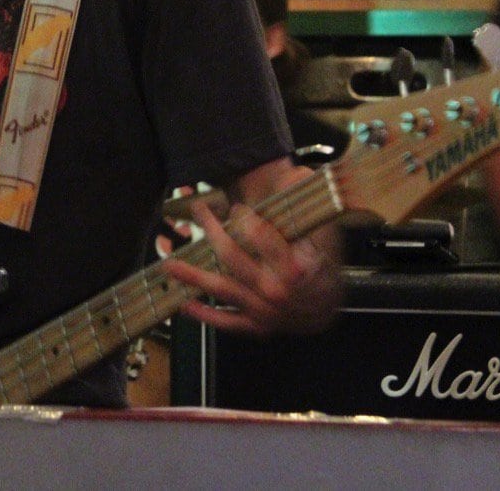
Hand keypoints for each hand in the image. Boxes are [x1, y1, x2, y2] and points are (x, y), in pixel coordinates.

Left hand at [162, 200, 341, 336]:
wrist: (329, 306)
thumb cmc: (322, 265)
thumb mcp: (322, 231)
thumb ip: (304, 206)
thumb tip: (293, 174)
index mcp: (296, 265)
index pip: (261, 236)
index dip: (244, 219)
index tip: (237, 208)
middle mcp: (277, 289)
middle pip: (233, 257)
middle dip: (211, 230)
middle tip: (199, 210)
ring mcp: (265, 310)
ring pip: (223, 289)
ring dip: (193, 276)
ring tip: (170, 264)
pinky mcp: (257, 326)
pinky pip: (227, 322)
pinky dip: (205, 315)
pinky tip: (185, 303)